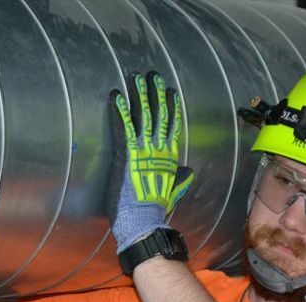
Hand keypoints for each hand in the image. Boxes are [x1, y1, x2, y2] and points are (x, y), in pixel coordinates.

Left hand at [108, 71, 193, 251]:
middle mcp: (158, 150)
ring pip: (142, 116)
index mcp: (169, 158)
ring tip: (135, 76)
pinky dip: (119, 110)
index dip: (172, 107)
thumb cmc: (155, 210)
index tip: (170, 91)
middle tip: (152, 75)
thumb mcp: (173, 192)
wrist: (144, 222)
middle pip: (159, 114)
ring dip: (138, 94)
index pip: (172, 126)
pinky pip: (123, 127)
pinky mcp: (126, 155)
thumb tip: (189, 171)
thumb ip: (181, 179)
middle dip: (155, 93)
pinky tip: (116, 95)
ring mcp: (142, 151)